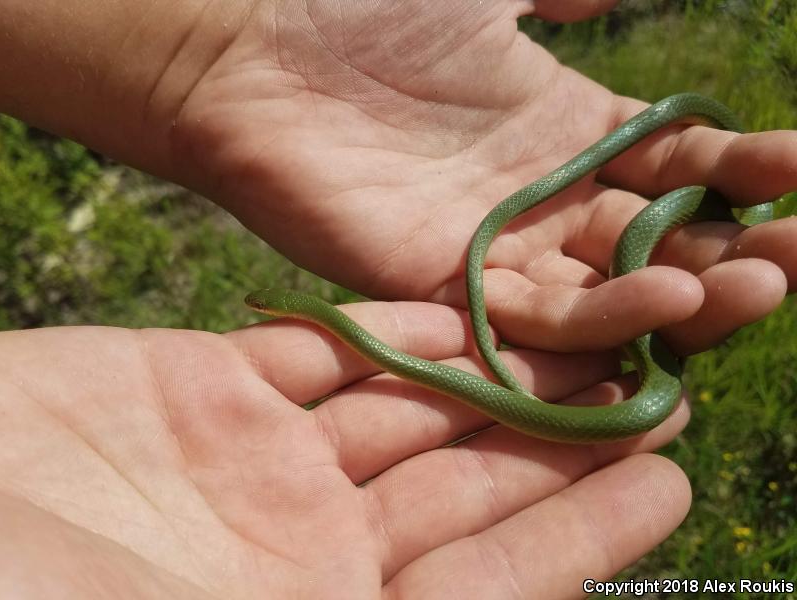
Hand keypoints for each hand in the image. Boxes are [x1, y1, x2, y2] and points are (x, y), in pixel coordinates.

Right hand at [0, 302, 688, 597]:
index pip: (490, 585)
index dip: (582, 534)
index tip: (668, 481)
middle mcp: (301, 550)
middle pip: (464, 487)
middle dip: (559, 440)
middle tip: (653, 385)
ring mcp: (250, 462)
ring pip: (404, 410)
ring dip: (492, 375)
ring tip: (584, 332)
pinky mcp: (197, 386)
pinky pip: (315, 352)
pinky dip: (385, 331)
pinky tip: (459, 309)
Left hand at [167, 1, 795, 357]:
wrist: (248, 48)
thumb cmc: (360, 2)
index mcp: (562, 128)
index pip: (675, 168)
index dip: (741, 169)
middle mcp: (538, 201)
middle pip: (655, 243)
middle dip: (736, 245)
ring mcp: (492, 251)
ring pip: (607, 295)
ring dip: (689, 292)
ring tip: (762, 280)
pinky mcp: (441, 290)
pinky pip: (534, 323)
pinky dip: (604, 316)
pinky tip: (672, 297)